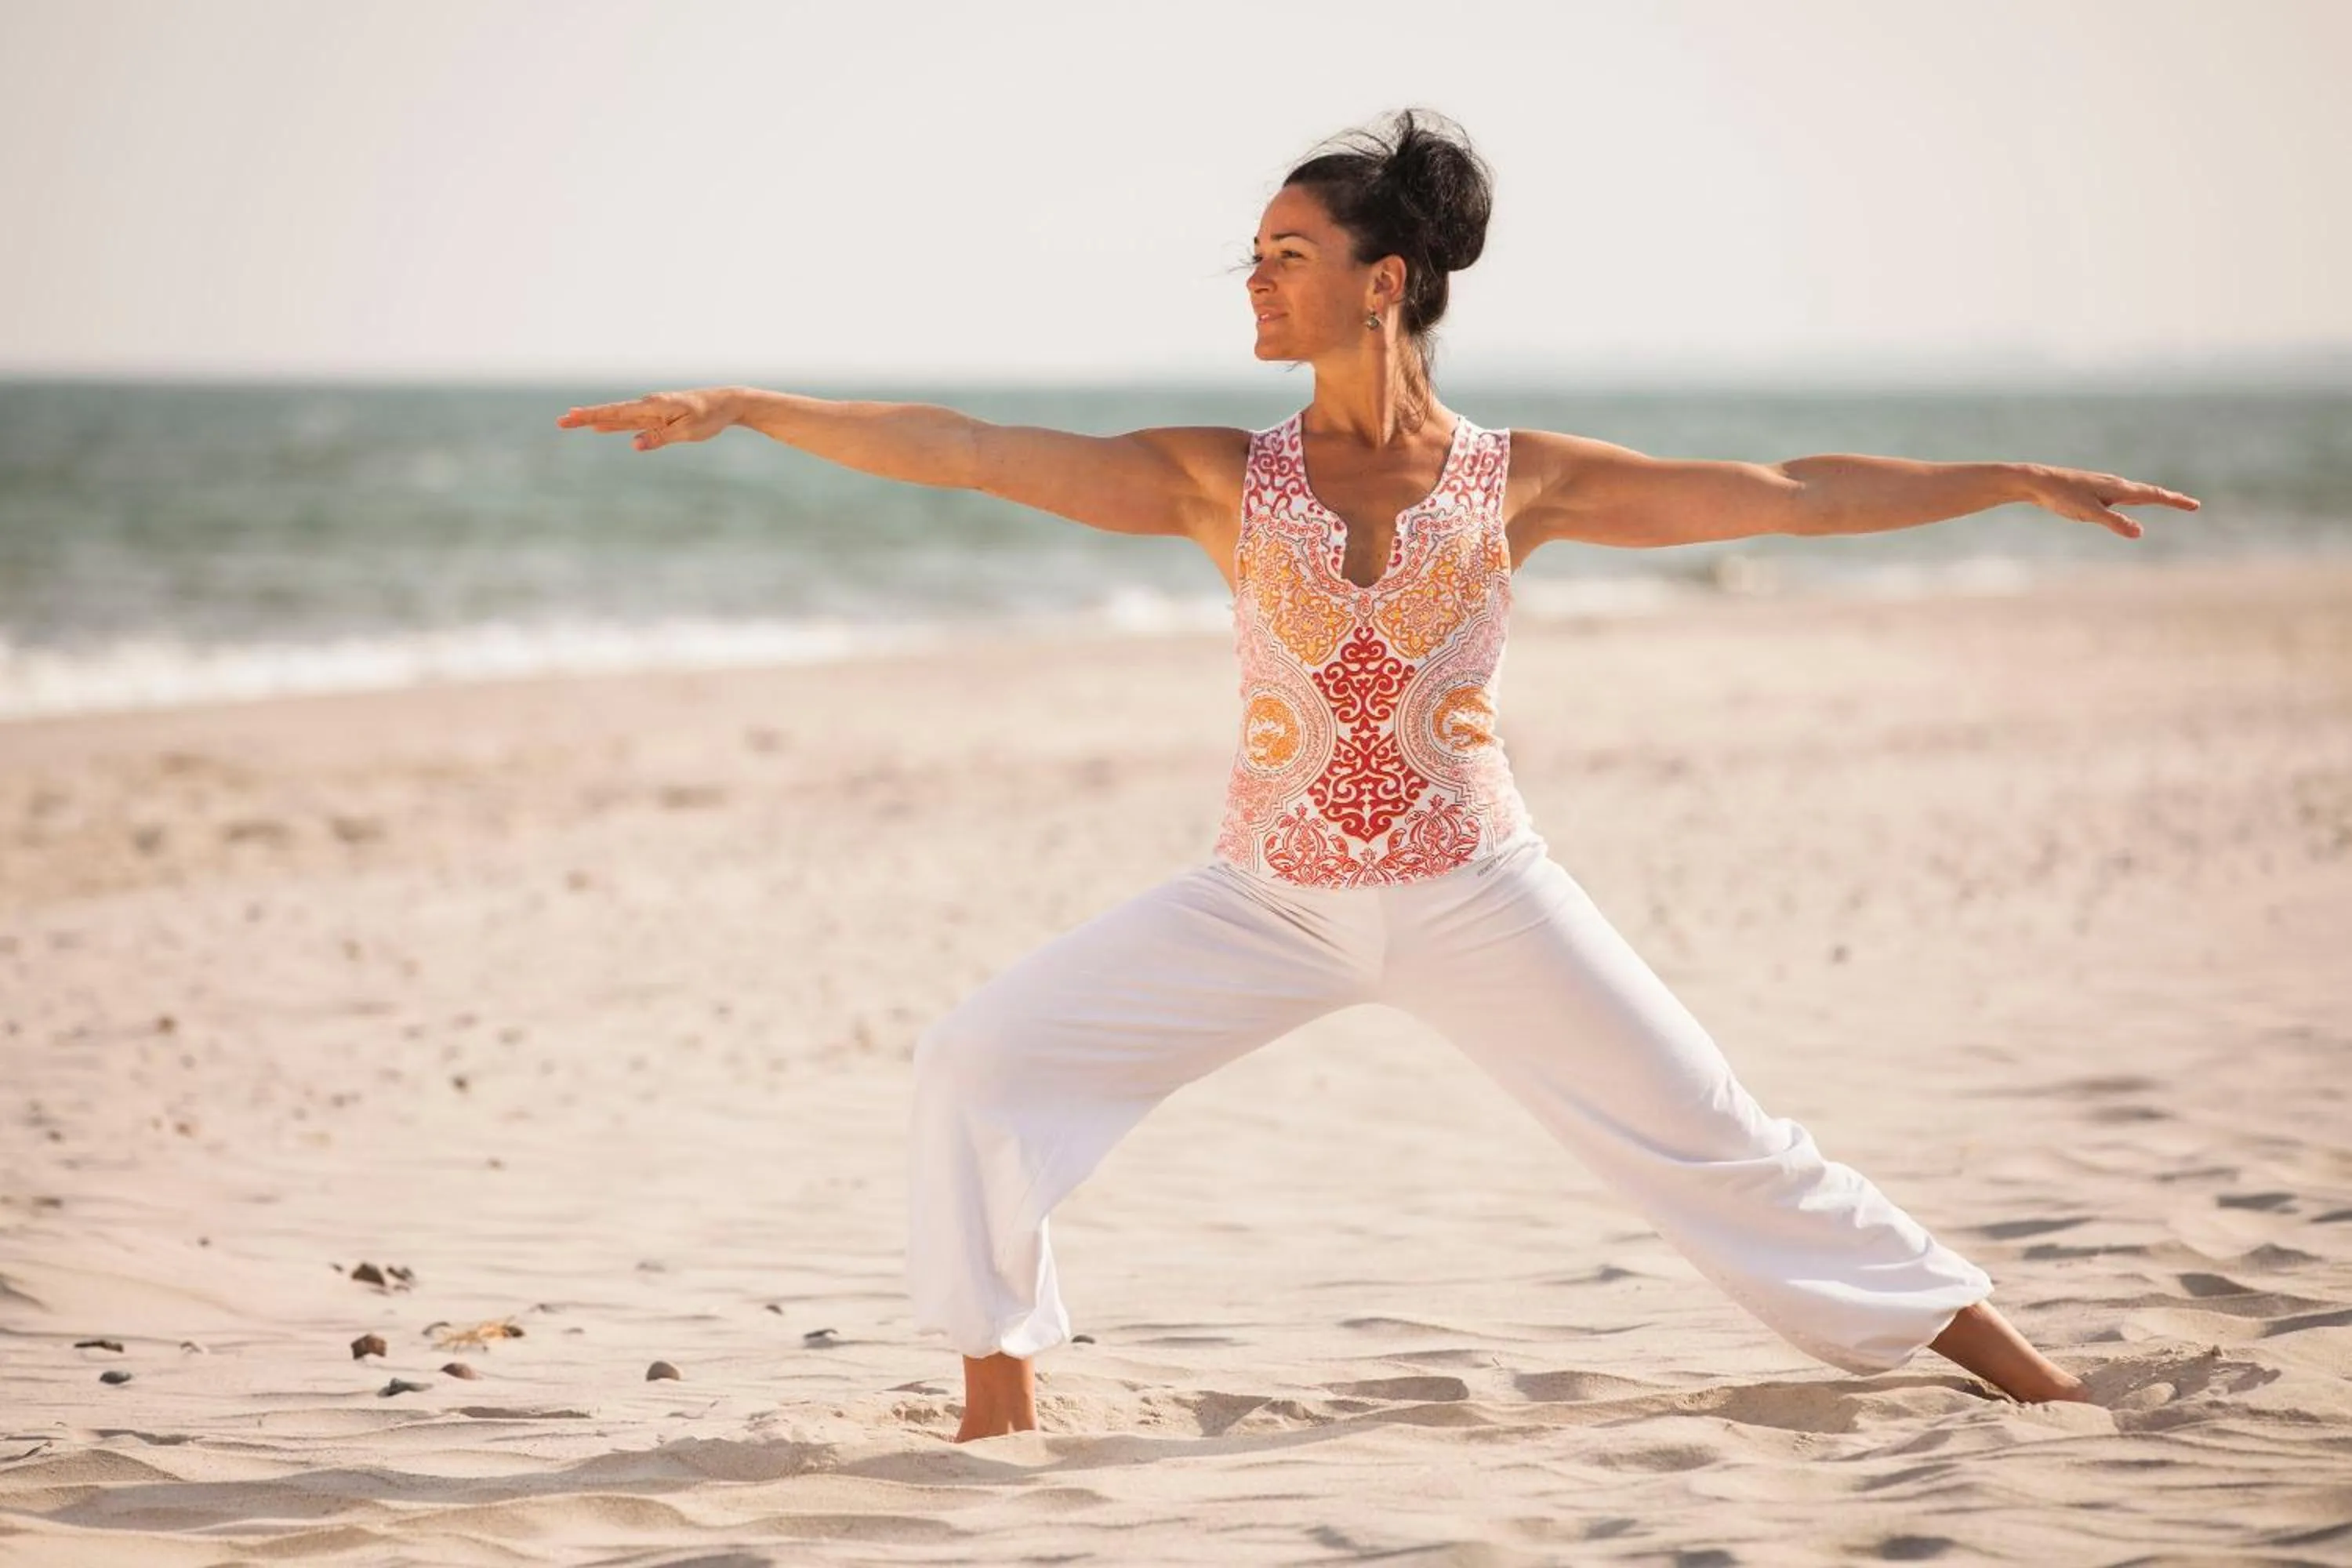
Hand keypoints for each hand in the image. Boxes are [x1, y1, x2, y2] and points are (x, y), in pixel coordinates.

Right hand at [556, 387, 740, 450]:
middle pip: (611, 413)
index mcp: (653, 406)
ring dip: (597, 420)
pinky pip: (631, 421)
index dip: (592, 416)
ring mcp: (652, 410)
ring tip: (574, 422)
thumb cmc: (709, 417)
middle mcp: (648, 405)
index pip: (616, 413)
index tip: (571, 417)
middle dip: (586, 417)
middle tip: (561, 422)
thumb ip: (660, 438)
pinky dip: (615, 424)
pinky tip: (602, 428)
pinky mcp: (658, 416)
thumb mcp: (687, 431)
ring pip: (619, 417)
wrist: (726, 403)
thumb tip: (634, 444)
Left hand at [2018, 463, 2200, 539]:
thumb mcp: (2089, 513)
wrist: (2037, 481)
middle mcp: (2115, 483)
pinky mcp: (2092, 488)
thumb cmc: (2062, 496)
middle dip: (2170, 498)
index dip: (2175, 501)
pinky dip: (2134, 496)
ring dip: (2153, 495)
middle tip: (2189, 504)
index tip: (2194, 505)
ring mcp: (2103, 485)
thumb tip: (2140, 533)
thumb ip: (2114, 523)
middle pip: (2148, 492)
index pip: (2154, 495)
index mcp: (2119, 488)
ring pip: (2134, 491)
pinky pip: (2120, 493)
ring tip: (2165, 500)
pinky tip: (2125, 499)